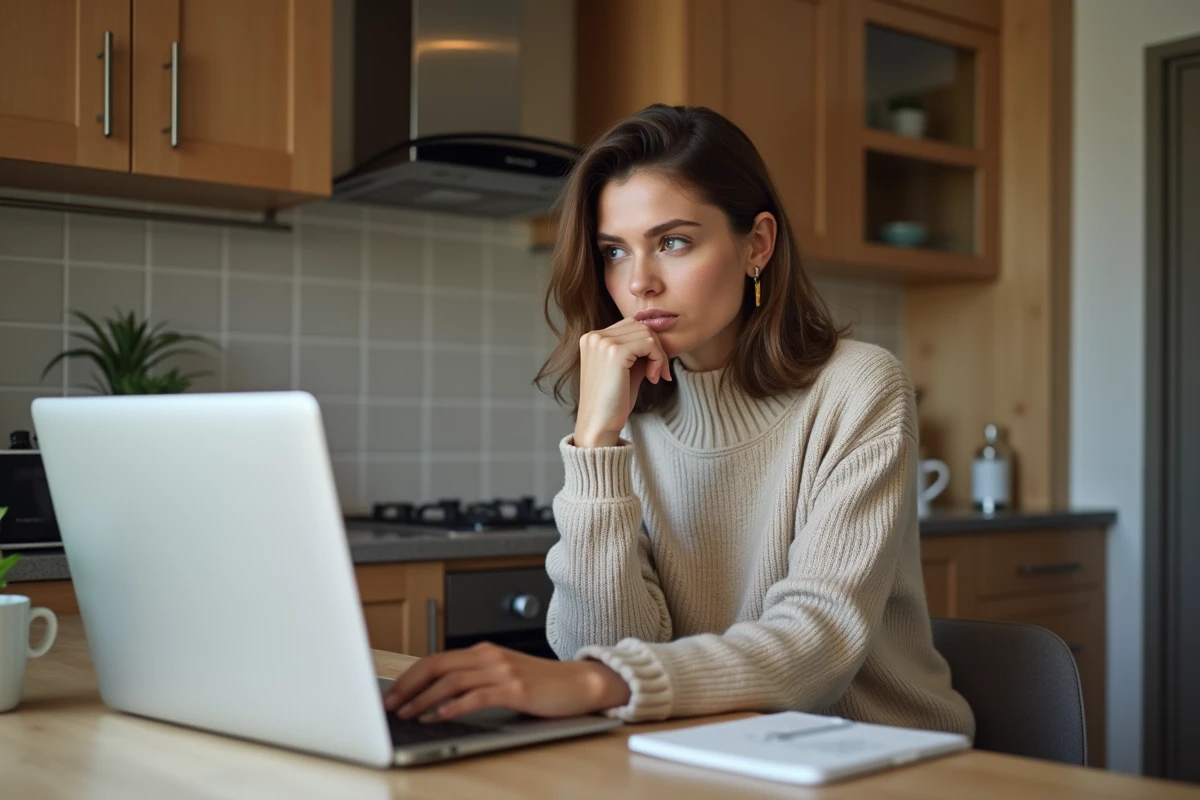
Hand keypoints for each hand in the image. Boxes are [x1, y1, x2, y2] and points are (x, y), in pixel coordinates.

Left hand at [383, 642, 630, 721]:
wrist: (580, 683)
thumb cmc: (541, 684)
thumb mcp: (503, 675)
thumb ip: (475, 680)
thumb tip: (436, 699)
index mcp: (484, 651)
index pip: (436, 659)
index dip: (409, 676)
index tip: (391, 693)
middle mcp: (489, 656)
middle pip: (437, 665)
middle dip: (408, 686)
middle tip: (389, 704)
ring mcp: (502, 671)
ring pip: (451, 681)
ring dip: (424, 699)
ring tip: (408, 714)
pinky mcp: (515, 689)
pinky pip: (476, 696)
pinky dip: (453, 707)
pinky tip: (440, 717)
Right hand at [574, 317, 671, 447]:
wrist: (599, 426)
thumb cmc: (612, 402)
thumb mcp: (625, 369)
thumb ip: (637, 351)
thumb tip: (657, 338)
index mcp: (591, 339)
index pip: (630, 326)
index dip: (648, 345)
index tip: (653, 370)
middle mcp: (594, 336)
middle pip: (640, 326)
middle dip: (656, 348)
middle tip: (658, 374)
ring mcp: (602, 343)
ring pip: (647, 333)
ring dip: (658, 355)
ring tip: (654, 377)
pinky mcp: (615, 352)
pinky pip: (649, 344)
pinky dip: (658, 360)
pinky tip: (652, 379)